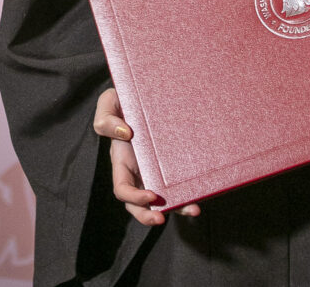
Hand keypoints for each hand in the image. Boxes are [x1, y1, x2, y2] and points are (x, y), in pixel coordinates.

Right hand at [93, 87, 200, 224]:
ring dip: (177, 207)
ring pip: (164, 196)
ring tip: (193, 209)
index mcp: (121, 161)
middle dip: (149, 216)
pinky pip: (179, 179)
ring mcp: (156, 168)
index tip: (151, 196)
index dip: (134, 198)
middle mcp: (138, 170)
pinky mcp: (173, 161)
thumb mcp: (108, 104)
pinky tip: (203, 188)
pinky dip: (189, 187)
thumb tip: (126, 134)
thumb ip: (106, 120)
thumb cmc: (122, 98)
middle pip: (140, 204)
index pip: (123, 189)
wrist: (142, 90)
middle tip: (162, 218)